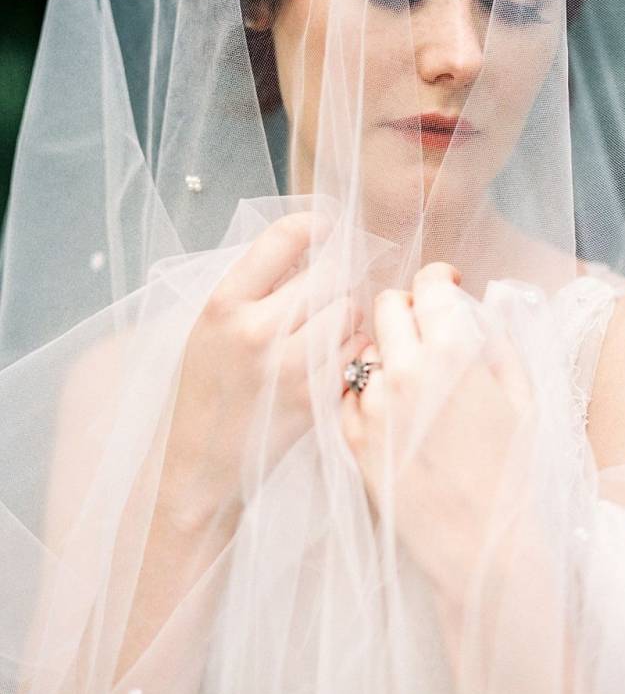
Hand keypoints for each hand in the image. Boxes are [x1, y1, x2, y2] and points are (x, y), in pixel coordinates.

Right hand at [160, 211, 369, 532]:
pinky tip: (330, 361)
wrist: (201, 467)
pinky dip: (352, 351)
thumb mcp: (210, 327)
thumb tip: (308, 247)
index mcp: (222, 303)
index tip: (326, 231)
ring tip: (324, 332)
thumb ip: (253, 287)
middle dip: (335, 278)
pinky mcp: (313, 398)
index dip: (316, 226)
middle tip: (327, 292)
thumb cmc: (207, 390)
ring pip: (349, 310)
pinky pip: (355, 352)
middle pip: (329, 272)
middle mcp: (254, 330)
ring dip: (347, 316)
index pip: (284, 236)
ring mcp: (286, 366)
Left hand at [341, 261, 533, 607]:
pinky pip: (349, 393)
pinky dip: (367, 391)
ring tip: (412, 377)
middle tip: (427, 329)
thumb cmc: (516, 475)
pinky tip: (393, 409)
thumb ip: (497, 342)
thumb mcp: (525, 398)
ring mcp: (373, 405)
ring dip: (387, 351)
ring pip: (365, 349)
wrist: (485, 549)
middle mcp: (405, 369)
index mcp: (454, 352)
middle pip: (388, 306)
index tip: (446, 285)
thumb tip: (477, 310)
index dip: (439, 279)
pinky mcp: (353, 439)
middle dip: (409, 308)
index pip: (429, 286)